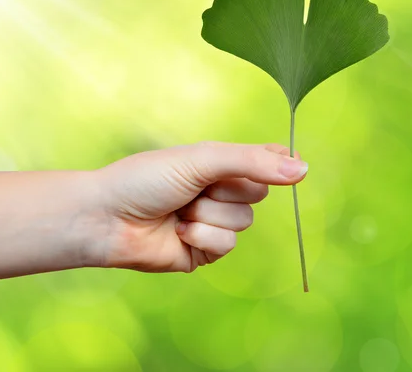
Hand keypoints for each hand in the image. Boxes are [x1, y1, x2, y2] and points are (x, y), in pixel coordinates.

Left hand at [91, 141, 307, 272]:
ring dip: (211, 215)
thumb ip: (251, 163)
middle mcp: (217, 191)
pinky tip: (179, 232)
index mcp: (216, 163)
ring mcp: (212, 221)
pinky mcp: (203, 250)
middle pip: (259, 192)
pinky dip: (204, 236)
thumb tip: (304, 169)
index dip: (276, 163)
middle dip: (228, 190)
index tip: (287, 164)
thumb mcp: (201, 160)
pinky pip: (227, 245)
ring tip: (180, 211)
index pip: (264, 160)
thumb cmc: (146, 179)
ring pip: (244, 221)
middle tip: (196, 186)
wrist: (107, 218)